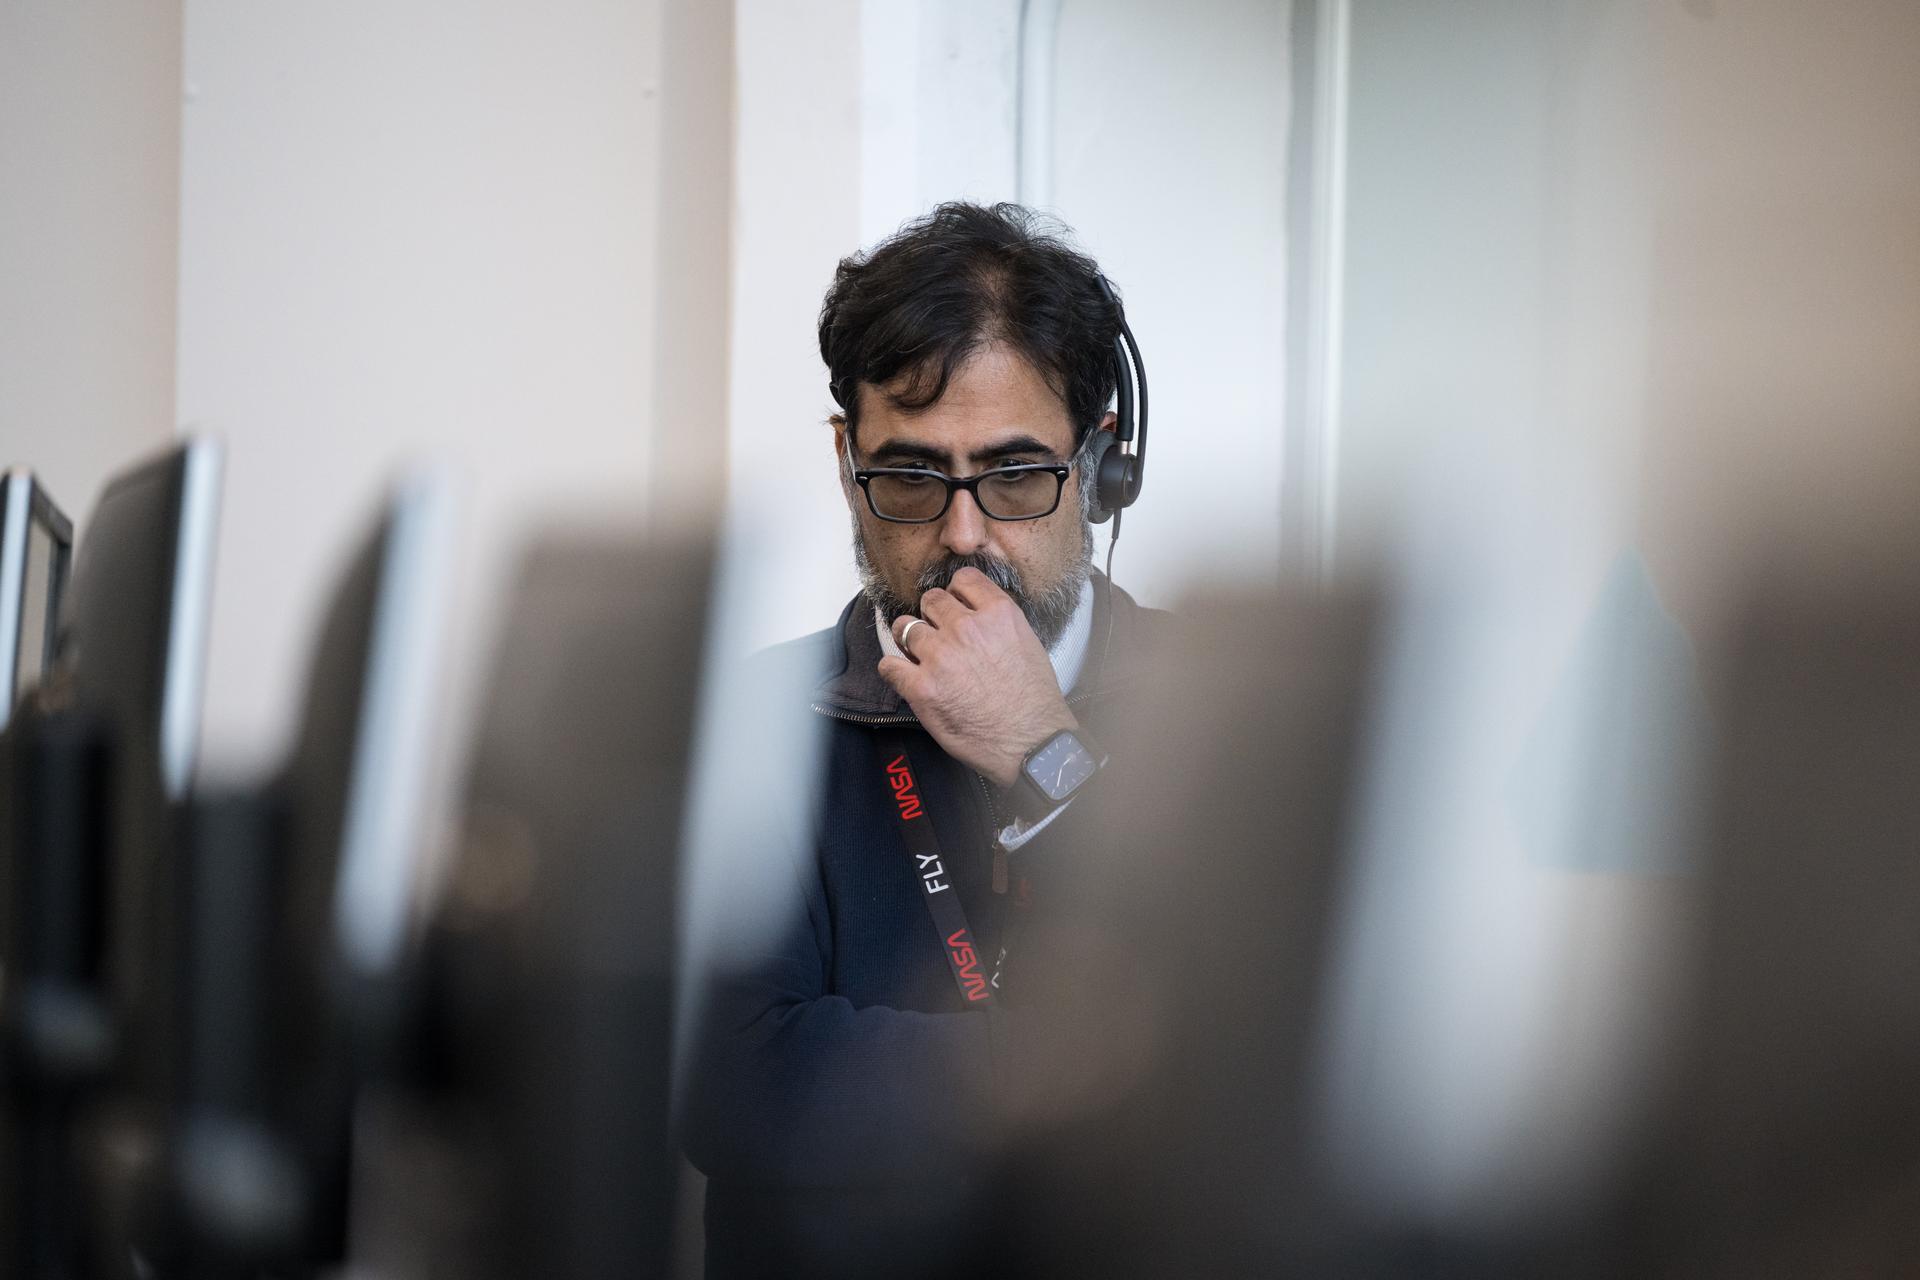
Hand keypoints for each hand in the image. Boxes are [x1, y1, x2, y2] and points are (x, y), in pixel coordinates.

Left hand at [877, 567, 1076, 787]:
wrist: (1032, 744)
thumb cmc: (1035, 702)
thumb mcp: (1028, 643)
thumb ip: (998, 623)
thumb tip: (974, 615)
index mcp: (998, 614)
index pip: (963, 579)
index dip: (956, 592)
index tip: (955, 605)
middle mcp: (966, 628)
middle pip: (931, 600)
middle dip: (932, 615)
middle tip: (938, 635)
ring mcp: (940, 656)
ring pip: (905, 627)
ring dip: (909, 640)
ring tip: (919, 656)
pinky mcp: (921, 687)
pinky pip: (889, 665)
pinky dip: (894, 670)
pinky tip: (906, 677)